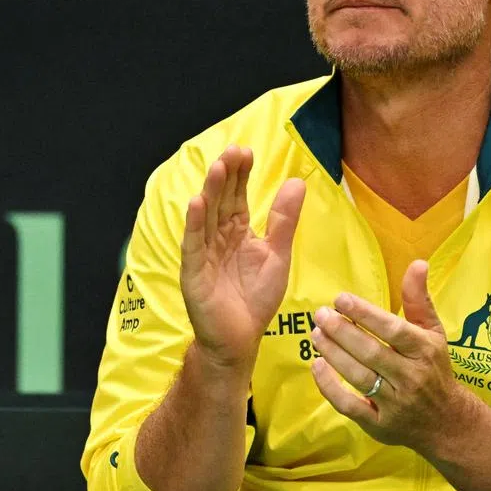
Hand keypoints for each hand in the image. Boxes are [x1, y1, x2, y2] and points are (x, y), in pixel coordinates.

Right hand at [180, 145, 305, 371]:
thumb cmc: (256, 299)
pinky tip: (196, 202)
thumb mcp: (277, 254)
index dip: (241, 174)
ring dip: (211, 191)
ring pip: (206, 216)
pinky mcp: (194, 272)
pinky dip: (194, 224)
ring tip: (218, 167)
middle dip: (226, 175)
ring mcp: (203, 253)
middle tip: (233, 151)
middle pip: (220, 200)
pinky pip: (194, 244)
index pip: (237, 196)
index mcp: (236, 231)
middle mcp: (217, 237)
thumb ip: (284, 220)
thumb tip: (296, 181)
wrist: (240, 339)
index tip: (247, 151)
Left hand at [309, 260, 474, 457]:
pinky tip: (317, 366)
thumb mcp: (433, 333)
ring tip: (315, 333)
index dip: (365, 314)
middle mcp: (411, 377)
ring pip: (358, 377)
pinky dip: (330, 387)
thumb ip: (419, 299)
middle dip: (341, 332)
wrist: (447, 423)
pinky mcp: (379, 425)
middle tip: (320, 314)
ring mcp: (395, 403)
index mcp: (425, 351)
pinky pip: (349, 405)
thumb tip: (418, 262)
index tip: (340, 299)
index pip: (392, 330)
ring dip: (333, 354)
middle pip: (371, 352)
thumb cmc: (435, 369)